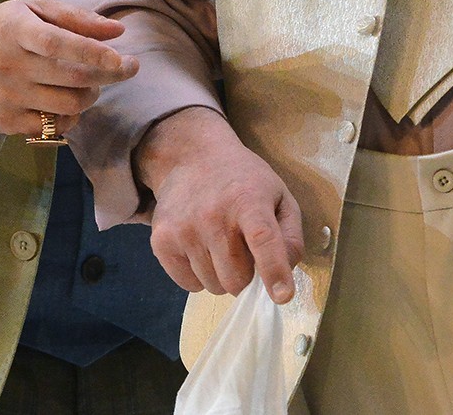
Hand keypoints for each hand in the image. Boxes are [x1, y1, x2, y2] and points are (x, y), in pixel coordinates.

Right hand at [0, 0, 137, 135]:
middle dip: (109, 75)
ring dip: (91, 96)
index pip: (59, 44)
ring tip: (90, 84)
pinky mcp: (3, 121)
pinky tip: (67, 101)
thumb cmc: (5, 29)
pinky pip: (52, 126)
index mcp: (15, 29)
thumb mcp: (34, 10)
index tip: (122, 59)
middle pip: (72, 77)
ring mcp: (5, 96)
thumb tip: (118, 31)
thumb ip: (77, 17)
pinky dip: (70, 116)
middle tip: (126, 68)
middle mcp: (8, 64)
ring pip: (68, 105)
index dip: (94, 53)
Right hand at [136, 107, 303, 304]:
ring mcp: (184, 228)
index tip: (282, 296)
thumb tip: (285, 277)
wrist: (192, 157)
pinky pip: (189, 285)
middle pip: (237, 279)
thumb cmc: (244, 181)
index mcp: (249, 200)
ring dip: (222, 275)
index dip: (274, 270)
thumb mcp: (278, 196)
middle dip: (245, 274)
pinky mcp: (162, 240)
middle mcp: (214, 214)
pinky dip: (199, 275)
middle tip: (242, 248)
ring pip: (213, 286)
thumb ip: (290, 236)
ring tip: (220, 243)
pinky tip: (201, 247)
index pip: (263, 239)